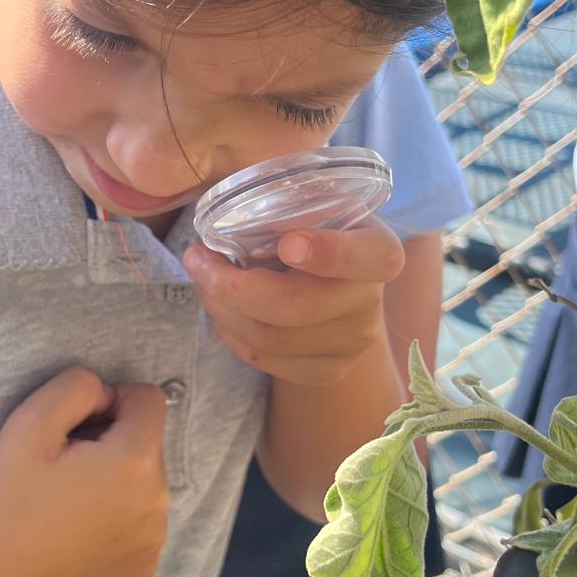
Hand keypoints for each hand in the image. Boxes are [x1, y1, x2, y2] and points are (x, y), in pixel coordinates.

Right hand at [0, 368, 169, 576]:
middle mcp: (157, 502)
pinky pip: (143, 524)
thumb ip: (78, 386)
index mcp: (136, 461)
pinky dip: (119, 520)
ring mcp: (153, 541)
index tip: (78, 428)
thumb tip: (107, 396)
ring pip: (147, 484)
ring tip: (71, 501)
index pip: (149, 399)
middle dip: (115, 443)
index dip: (112, 401)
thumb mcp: (30, 420)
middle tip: (66, 469)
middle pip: (149, 443)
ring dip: (119, 481)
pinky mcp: (144, 567)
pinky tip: (79, 531)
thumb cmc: (8, 495)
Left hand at [182, 219, 404, 385]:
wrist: (341, 292)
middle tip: (196, 256)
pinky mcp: (325, 371)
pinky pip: (262, 358)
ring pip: (269, 338)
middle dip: (232, 285)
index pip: (369, 257)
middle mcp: (371, 302)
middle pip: (296, 307)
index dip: (329, 253)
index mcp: (379, 252)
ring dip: (219, 307)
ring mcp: (350, 344)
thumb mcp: (317, 207)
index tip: (287, 244)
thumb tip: (233, 210)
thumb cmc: (318, 232)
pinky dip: (229, 331)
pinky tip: (219, 306)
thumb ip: (292, 205)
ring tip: (201, 275)